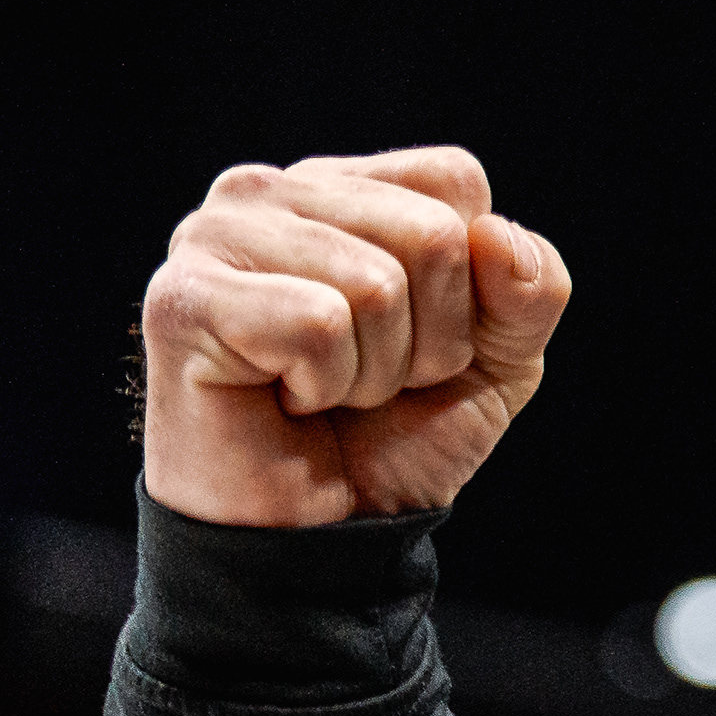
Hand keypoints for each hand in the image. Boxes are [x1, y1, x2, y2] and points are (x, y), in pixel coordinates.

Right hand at [140, 147, 571, 525]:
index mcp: (344, 187)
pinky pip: (317, 323)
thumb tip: (497, 236)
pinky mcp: (183, 297)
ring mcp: (214, 236)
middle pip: (430, 232)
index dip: (470, 284)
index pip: (454, 181)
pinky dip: (325, 384)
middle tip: (369, 379)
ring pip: (376, 283)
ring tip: (323, 393)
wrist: (325, 534)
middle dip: (430, 336)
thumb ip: (532, 288)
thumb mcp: (500, 358)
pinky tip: (283, 400)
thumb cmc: (396, 434)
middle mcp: (271, 192)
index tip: (419, 337)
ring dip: (377, 370)